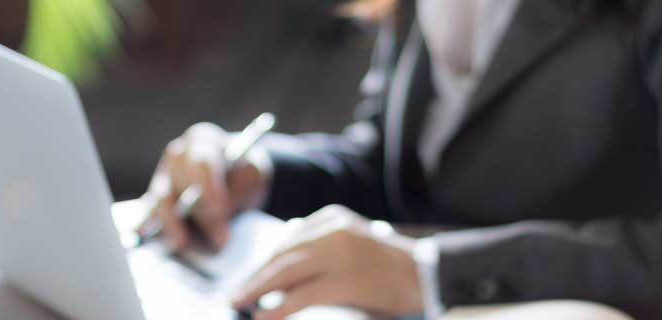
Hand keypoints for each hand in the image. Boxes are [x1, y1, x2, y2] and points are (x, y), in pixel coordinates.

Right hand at [138, 122, 267, 250]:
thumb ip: (236, 193)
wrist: (236, 176)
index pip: (201, 163)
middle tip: (218, 239)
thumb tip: (220, 224)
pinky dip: (153, 229)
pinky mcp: (156, 201)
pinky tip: (161, 244)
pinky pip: (149, 215)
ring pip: (160, 199)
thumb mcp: (252, 175)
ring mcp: (163, 177)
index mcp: (202, 140)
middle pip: (179, 183)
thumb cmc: (243, 172)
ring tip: (182, 244)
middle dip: (199, 214)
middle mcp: (177, 156)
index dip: (208, 188)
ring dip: (171, 224)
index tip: (219, 211)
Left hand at [231, 205, 422, 319]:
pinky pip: (301, 295)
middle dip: (255, 276)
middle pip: (282, 255)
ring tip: (239, 303)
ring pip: (285, 272)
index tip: (249, 278)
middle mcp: (332, 230)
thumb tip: (285, 242)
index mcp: (332, 218)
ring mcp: (337, 253)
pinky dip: (278, 308)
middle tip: (235, 292)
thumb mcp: (353, 240)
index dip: (265, 263)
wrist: (426, 274)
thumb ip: (321, 240)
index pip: (287, 240)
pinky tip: (263, 318)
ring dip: (257, 290)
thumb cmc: (389, 264)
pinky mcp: (343, 279)